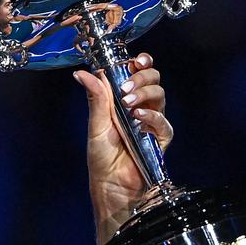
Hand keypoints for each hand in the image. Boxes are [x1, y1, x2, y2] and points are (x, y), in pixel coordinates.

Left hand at [72, 53, 172, 239]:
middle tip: (126, 87)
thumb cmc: (101, 157)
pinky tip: (138, 117)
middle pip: (153, 79)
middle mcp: (141, 107)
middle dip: (142, 77)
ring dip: (144, 94)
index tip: (136, 60)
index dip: (141, 62)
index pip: (138, 72)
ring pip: (160, 95)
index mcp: (124, 99)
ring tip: (128, 103)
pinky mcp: (160, 139)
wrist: (110, 185)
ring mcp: (152, 122)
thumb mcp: (96, 124)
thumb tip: (82, 73)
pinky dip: (151, 116)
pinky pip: (163, 122)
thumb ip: (96, 98)